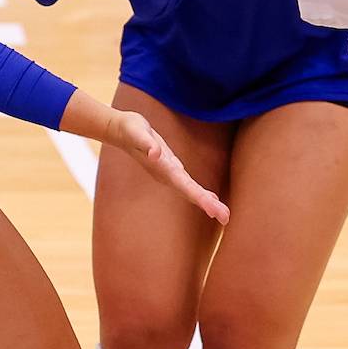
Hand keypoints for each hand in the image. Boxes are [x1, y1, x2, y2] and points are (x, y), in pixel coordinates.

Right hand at [107, 110, 228, 223]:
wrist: (121, 131)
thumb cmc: (129, 129)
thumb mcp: (137, 132)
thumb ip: (146, 143)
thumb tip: (155, 154)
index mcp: (163, 169)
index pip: (185, 186)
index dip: (200, 198)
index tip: (214, 210)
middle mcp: (167, 176)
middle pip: (191, 193)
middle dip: (209, 206)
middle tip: (226, 218)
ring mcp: (168, 174)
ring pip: (191, 192)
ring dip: (207, 204)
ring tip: (223, 216)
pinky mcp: (171, 169)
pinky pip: (189, 186)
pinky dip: (201, 194)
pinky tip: (211, 199)